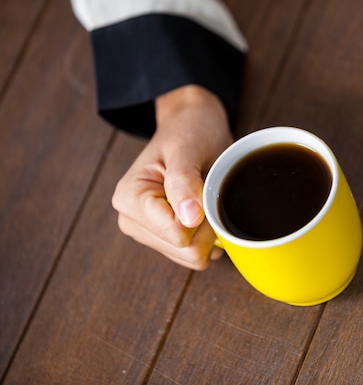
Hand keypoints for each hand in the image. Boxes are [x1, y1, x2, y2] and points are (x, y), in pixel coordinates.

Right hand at [111, 85, 232, 269]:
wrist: (194, 126)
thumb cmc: (189, 132)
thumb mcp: (188, 147)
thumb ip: (184, 181)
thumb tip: (188, 218)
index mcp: (130, 199)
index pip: (177, 235)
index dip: (203, 216)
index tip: (203, 187)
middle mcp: (133, 221)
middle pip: (186, 252)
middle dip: (207, 226)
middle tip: (207, 191)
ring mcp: (150, 233)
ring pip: (193, 258)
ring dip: (209, 230)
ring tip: (203, 197)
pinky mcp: (167, 240)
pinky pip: (197, 255)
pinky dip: (210, 236)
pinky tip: (205, 210)